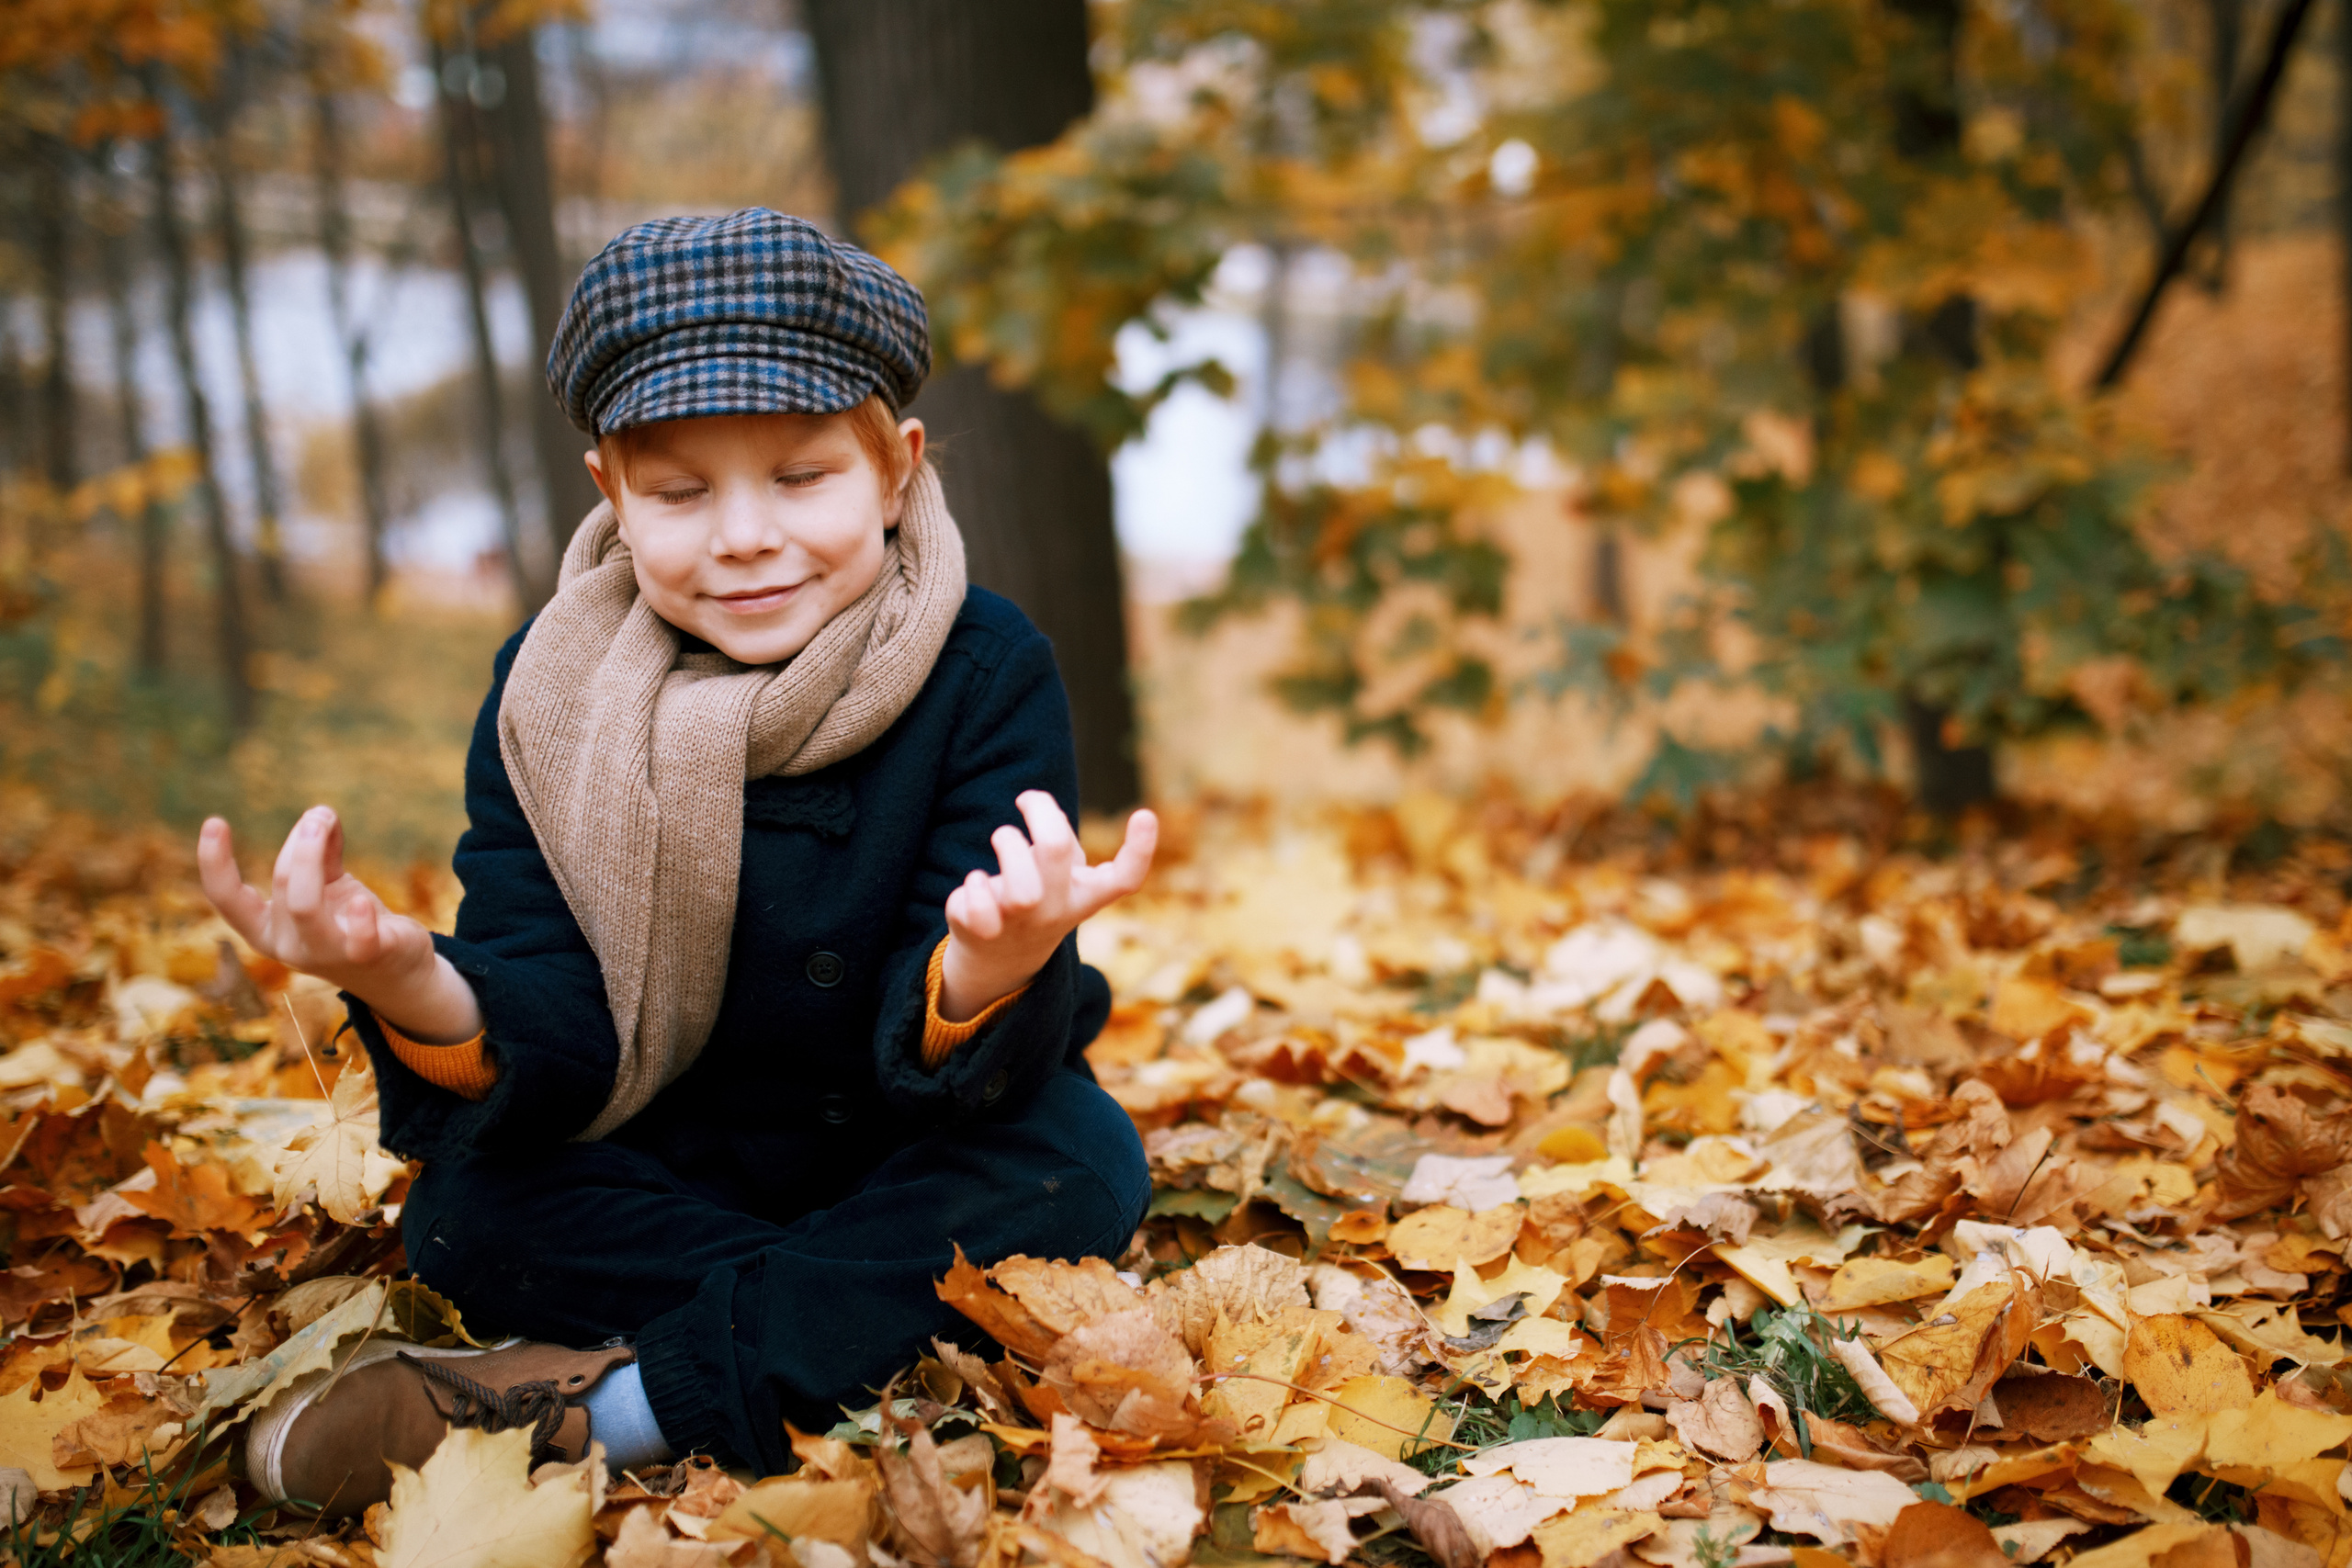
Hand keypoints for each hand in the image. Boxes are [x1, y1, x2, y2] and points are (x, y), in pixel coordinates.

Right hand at [198, 807, 481, 1042]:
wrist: (398, 972)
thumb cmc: (351, 923)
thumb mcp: (329, 887)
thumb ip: (321, 854)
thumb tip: (319, 813)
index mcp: (268, 930)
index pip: (228, 900)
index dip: (214, 864)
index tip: (213, 822)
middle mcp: (290, 947)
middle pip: (284, 884)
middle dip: (301, 843)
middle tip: (319, 815)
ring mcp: (327, 955)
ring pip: (304, 906)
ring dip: (311, 858)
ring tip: (325, 822)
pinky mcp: (368, 956)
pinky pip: (358, 940)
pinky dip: (359, 920)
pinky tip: (361, 900)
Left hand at [941, 792, 1156, 1021]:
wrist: (1002, 959)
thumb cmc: (1039, 896)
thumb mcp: (1062, 873)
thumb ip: (1061, 838)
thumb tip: (1045, 812)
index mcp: (1085, 896)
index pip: (1124, 879)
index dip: (1140, 849)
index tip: (1145, 814)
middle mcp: (1057, 912)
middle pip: (1053, 850)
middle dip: (1038, 812)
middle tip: (1026, 800)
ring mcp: (1020, 926)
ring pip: (1019, 887)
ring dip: (1006, 843)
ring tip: (1003, 839)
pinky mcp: (981, 933)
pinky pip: (976, 904)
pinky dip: (973, 884)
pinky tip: (977, 884)